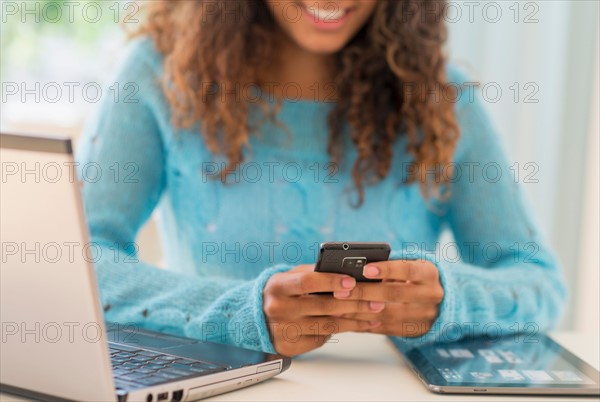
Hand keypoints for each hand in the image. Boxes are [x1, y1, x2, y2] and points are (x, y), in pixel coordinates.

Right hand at [263, 265, 382, 355]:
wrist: (256, 318)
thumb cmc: (282, 292)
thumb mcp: (290, 277)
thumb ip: (314, 273)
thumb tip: (348, 273)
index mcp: (278, 286)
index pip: (308, 282)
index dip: (331, 281)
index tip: (352, 281)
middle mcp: (279, 309)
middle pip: (323, 306)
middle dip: (354, 303)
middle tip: (376, 301)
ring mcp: (284, 330)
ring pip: (327, 326)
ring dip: (354, 321)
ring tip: (372, 315)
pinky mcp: (290, 347)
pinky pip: (321, 338)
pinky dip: (339, 330)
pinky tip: (354, 325)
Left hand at [335, 259, 442, 336]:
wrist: (440, 303)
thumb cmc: (414, 278)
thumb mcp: (411, 267)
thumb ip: (389, 266)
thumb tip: (356, 269)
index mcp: (429, 274)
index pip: (408, 270)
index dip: (386, 269)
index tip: (365, 269)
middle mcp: (430, 296)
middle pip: (395, 294)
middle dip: (365, 292)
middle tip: (341, 290)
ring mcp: (423, 316)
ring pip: (388, 315)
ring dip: (359, 312)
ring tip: (338, 307)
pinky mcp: (412, 332)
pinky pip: (384, 329)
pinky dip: (364, 324)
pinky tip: (347, 320)